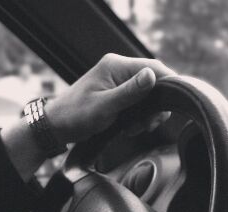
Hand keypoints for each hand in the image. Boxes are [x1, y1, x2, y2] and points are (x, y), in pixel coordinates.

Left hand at [47, 53, 175, 143]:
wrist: (56, 126)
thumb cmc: (76, 115)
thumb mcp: (105, 106)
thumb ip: (130, 92)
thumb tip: (152, 76)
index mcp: (116, 66)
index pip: (154, 67)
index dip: (168, 85)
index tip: (171, 106)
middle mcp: (119, 69)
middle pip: (154, 82)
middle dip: (154, 106)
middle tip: (147, 125)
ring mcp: (118, 81)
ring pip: (147, 95)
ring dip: (146, 114)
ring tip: (133, 128)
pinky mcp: (117, 93)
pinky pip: (138, 102)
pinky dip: (138, 116)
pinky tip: (128, 127)